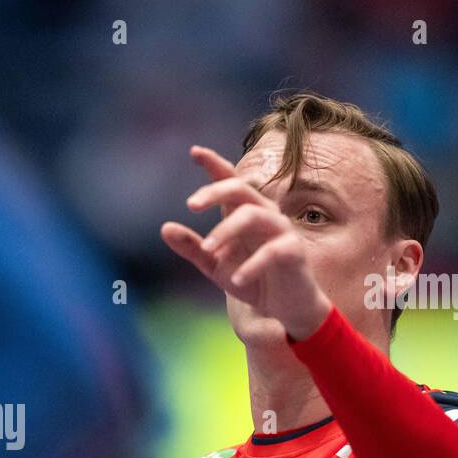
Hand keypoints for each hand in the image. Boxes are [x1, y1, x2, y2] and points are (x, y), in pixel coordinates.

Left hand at [160, 145, 330, 339]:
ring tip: (209, 250)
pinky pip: (273, 250)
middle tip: (191, 205)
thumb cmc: (251, 279)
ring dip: (227, 231)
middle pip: (240, 189)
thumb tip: (164, 228)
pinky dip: (252, 265)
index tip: (193, 151)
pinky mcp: (294, 251)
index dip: (214, 164)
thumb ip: (193, 248)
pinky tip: (236, 280)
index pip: (229, 181)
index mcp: (243, 213)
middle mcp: (264, 214)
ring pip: (253, 215)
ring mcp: (281, 230)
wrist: (284, 306)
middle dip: (215, 192)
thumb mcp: (215, 266)